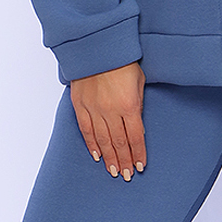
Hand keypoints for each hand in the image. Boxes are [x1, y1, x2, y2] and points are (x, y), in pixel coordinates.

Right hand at [70, 62, 145, 178]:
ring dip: (109, 158)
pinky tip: (96, 155)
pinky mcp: (80, 104)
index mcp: (129, 104)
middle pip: (119, 143)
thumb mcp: (140, 81)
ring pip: (102, 140)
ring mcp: (94, 108)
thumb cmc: (123, 60)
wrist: (98, 45)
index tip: (141, 166)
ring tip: (114, 171)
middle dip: (124, 161)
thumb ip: (138, 103)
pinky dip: (91, 144)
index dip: (138, 153)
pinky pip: (86, 129)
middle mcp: (111, 110)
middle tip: (127, 175)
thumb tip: (136, 123)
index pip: (136, 137)